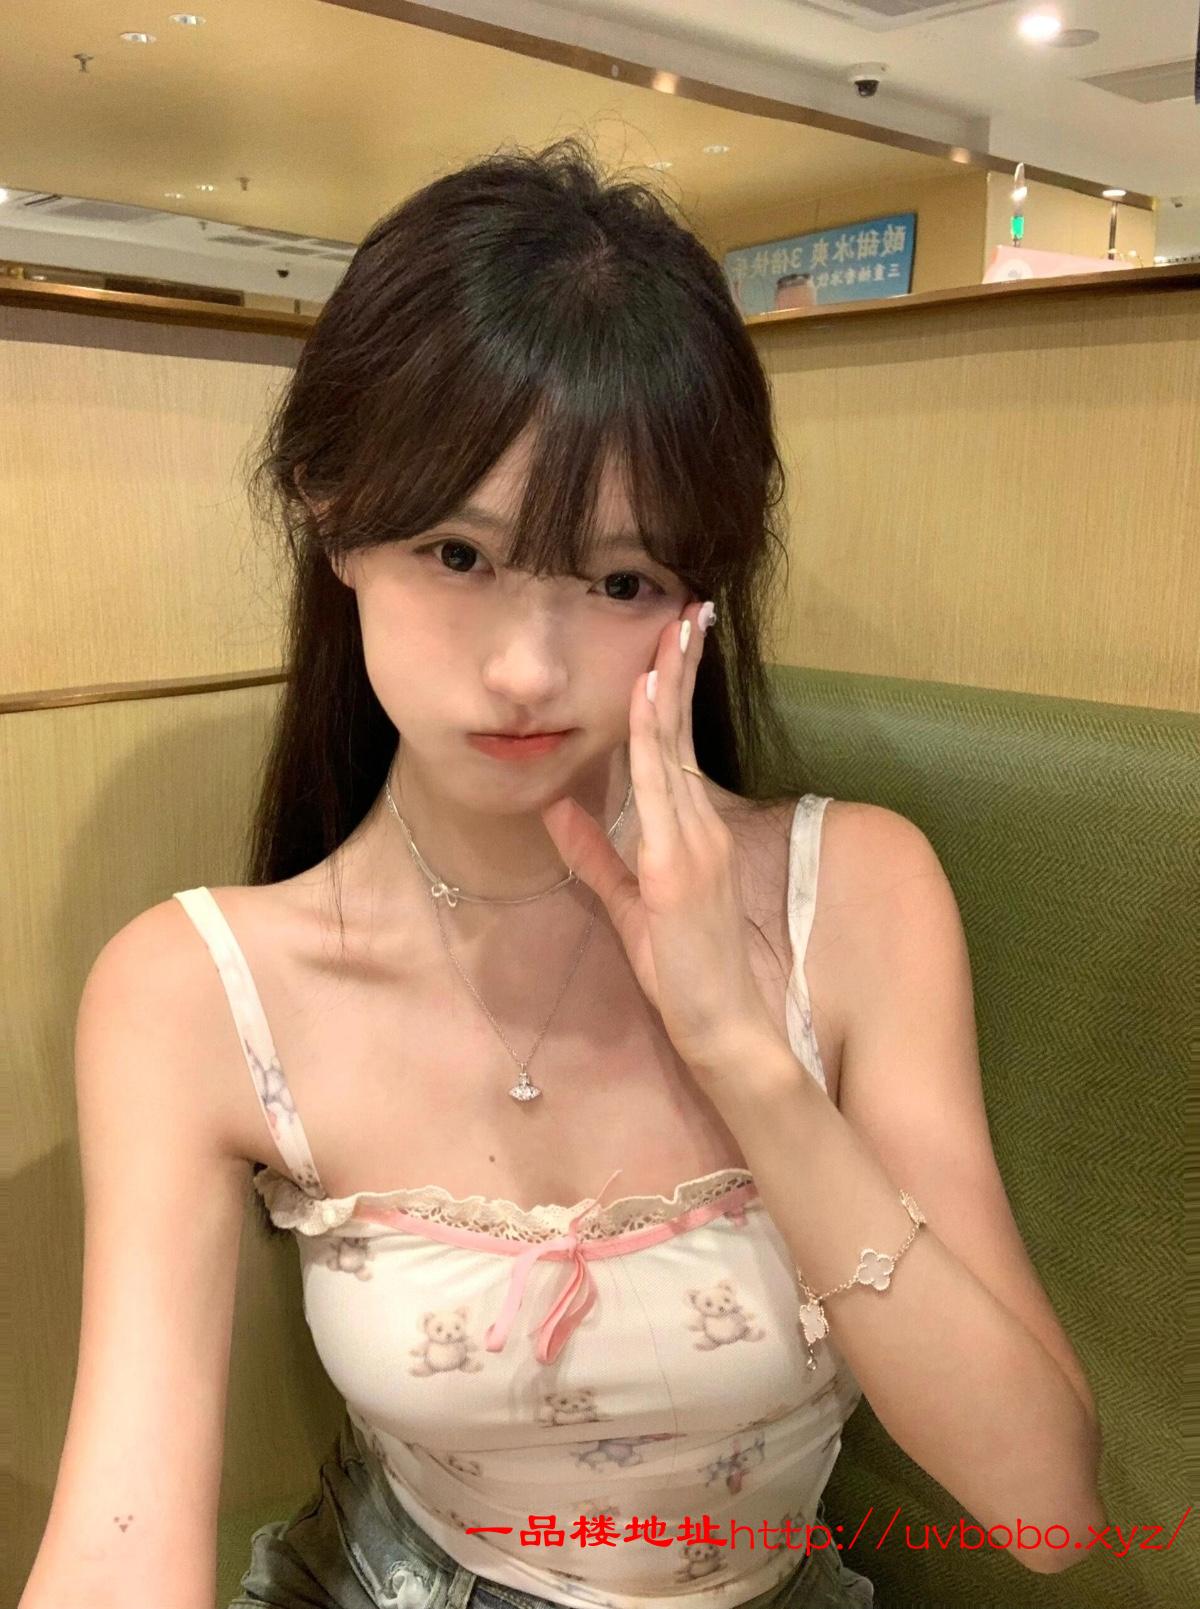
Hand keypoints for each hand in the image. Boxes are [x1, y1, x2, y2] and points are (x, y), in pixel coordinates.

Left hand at [539, 601, 779, 1084]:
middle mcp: (698, 828)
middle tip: (684, 609)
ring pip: (672, 750)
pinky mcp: (678, 870)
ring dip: (667, 687)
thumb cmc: (684, 974)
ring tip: (668, 631)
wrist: (723, 1029)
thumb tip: (558, 809)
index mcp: (690, 833)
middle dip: (681, 668)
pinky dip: (650, 741)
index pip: (677, 747)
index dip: (674, 691)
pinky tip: (645, 700)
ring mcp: (693, 845)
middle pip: (681, 733)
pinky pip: (659, 792)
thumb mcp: (627, 905)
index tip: (674, 639)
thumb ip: (594, 856)